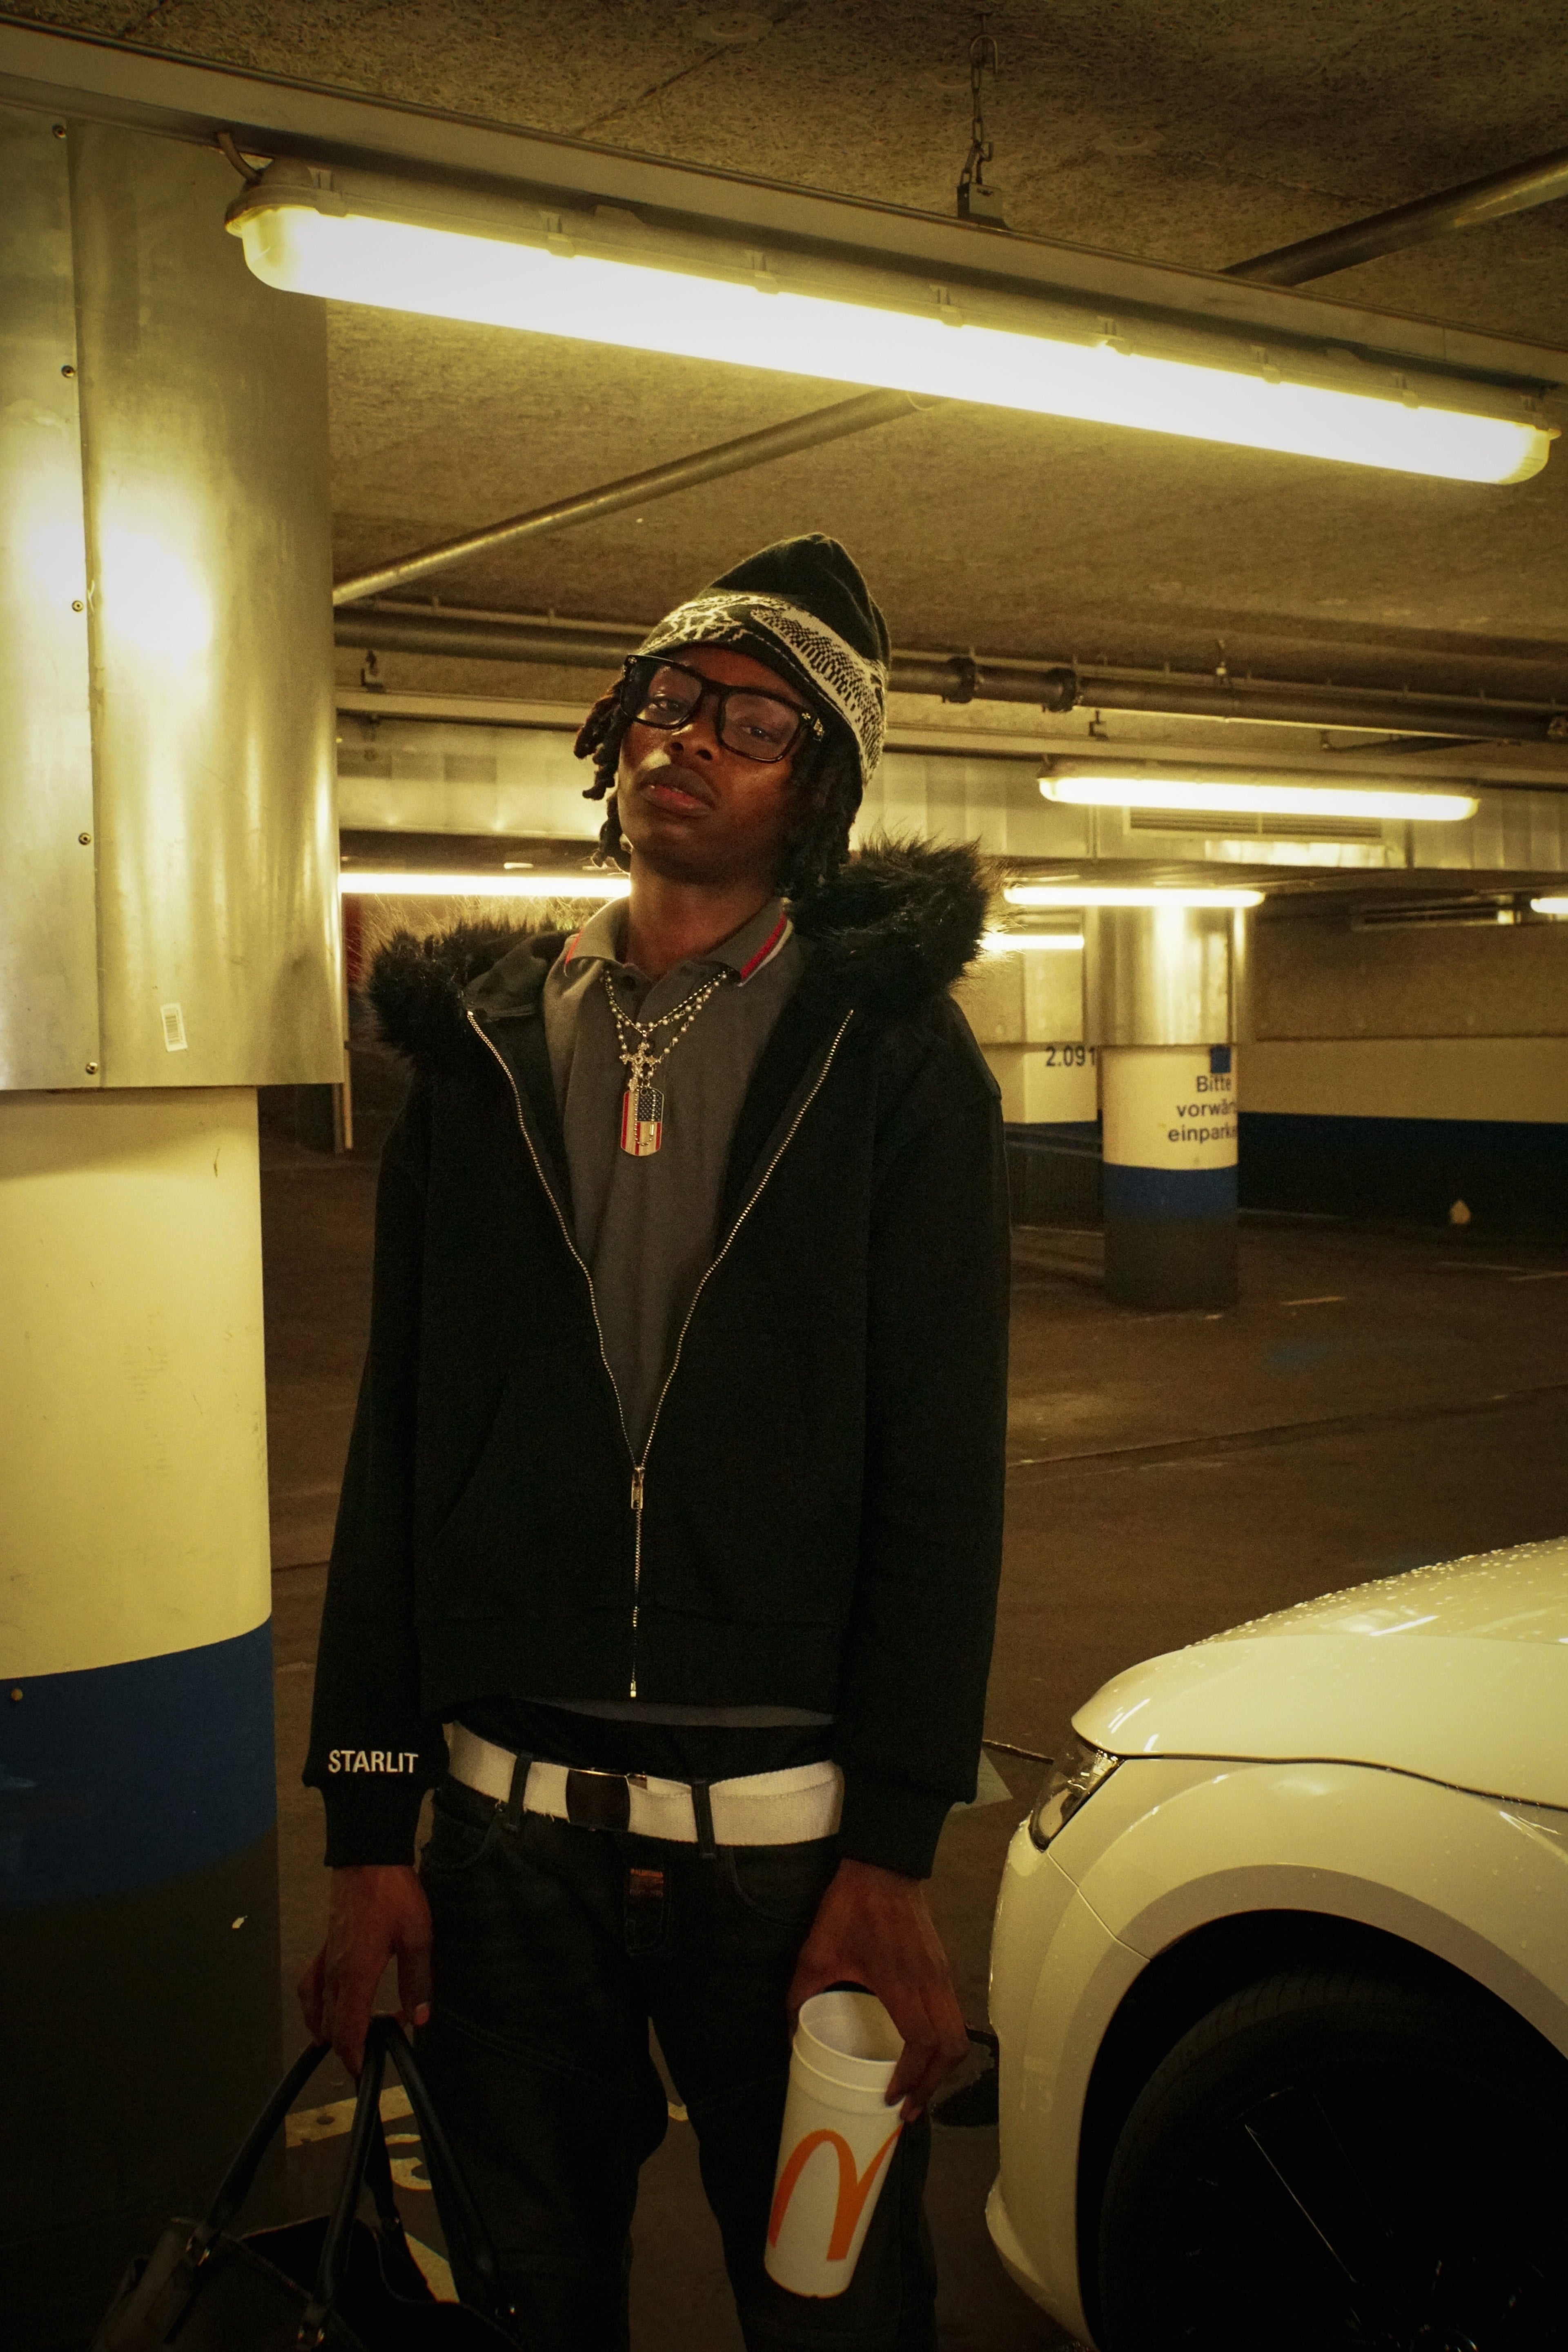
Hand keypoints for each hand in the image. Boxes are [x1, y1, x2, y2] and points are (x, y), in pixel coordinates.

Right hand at [298, 1864, 432, 2074]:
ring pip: (317, 2007)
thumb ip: (417, 1980)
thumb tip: (419, 2017)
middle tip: (363, 2060)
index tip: (362, 2072)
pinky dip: (314, 2004)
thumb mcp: (417, 1936)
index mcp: (357, 1974)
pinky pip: (311, 1984)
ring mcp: (327, 1958)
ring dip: (328, 2029)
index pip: (348, 2029)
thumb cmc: (393, 1892)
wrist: (367, 1855)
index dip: (353, 2056)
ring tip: (343, 2043)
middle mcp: (335, 1972)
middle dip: (345, 2048)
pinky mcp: (326, 1945)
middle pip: (330, 2024)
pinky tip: (321, 2008)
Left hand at [786, 1858, 968, 2121]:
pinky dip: (942, 2045)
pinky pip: (953, 2017)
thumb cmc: (851, 1908)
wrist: (884, 1865)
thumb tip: (790, 2036)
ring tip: (916, 2090)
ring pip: (957, 2034)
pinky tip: (920, 2054)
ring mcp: (943, 1977)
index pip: (922, 2043)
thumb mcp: (816, 1952)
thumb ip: (801, 1995)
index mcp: (902, 1984)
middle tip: (906, 2109)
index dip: (910, 2078)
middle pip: (950, 2048)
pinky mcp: (944, 1970)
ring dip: (941, 2068)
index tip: (889, 2099)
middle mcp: (931, 1985)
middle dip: (932, 2085)